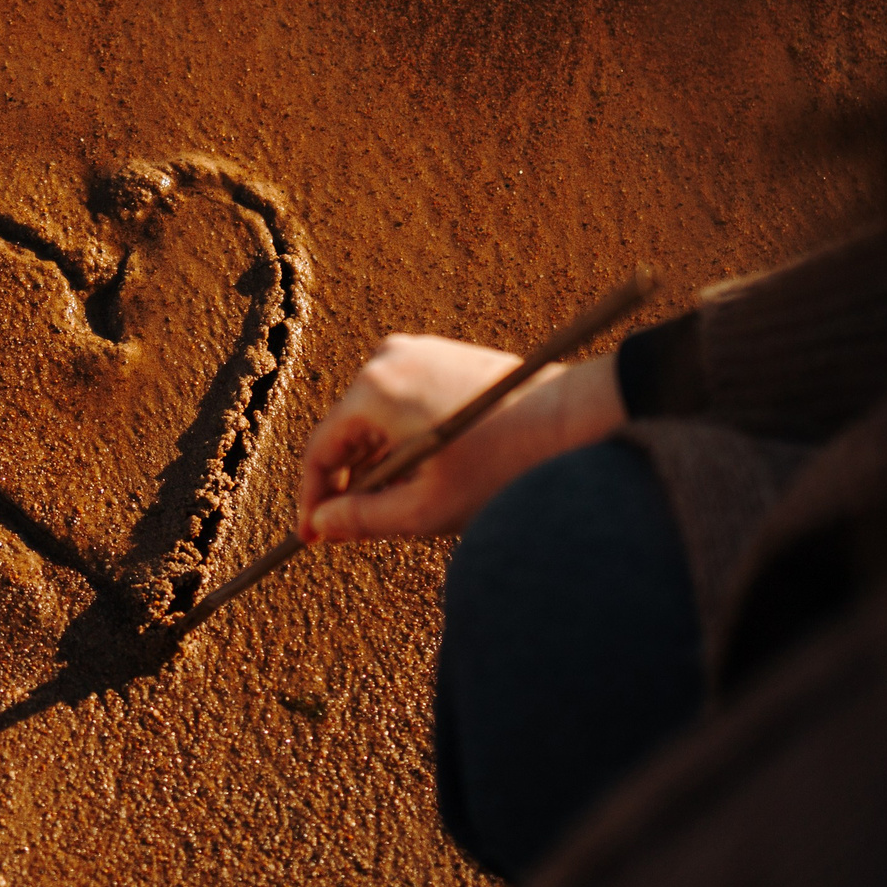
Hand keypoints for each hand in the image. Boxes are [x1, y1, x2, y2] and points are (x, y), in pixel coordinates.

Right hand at [294, 336, 625, 543]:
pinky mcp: (441, 355)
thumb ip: (362, 519)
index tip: (313, 535)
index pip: (319, 450)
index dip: (313, 499)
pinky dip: (400, 440)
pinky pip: (400, 402)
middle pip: (345, 432)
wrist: (574, 418)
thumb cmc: (502, 464)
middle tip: (353, 529)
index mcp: (373, 390)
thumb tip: (320, 525)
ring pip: (373, 420)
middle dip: (347, 482)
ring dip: (376, 463)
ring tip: (394, 505)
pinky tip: (421, 474)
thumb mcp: (425, 507)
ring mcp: (416, 351)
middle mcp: (386, 359)